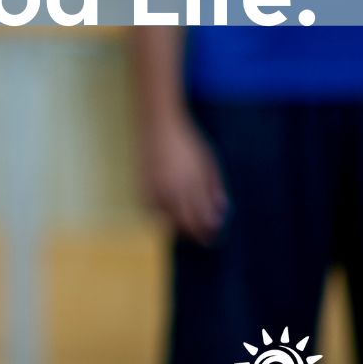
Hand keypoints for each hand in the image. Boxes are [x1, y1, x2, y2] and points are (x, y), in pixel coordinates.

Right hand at [139, 111, 226, 243]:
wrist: (159, 125)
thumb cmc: (188, 142)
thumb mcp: (209, 163)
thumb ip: (214, 188)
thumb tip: (221, 212)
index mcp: (191, 183)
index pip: (200, 217)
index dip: (208, 231)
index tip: (214, 238)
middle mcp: (171, 188)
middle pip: (183, 223)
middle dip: (194, 234)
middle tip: (203, 239)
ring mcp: (154, 188)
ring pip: (165, 219)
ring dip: (177, 226)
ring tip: (187, 228)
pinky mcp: (141, 185)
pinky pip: (151, 209)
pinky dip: (161, 215)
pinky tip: (169, 213)